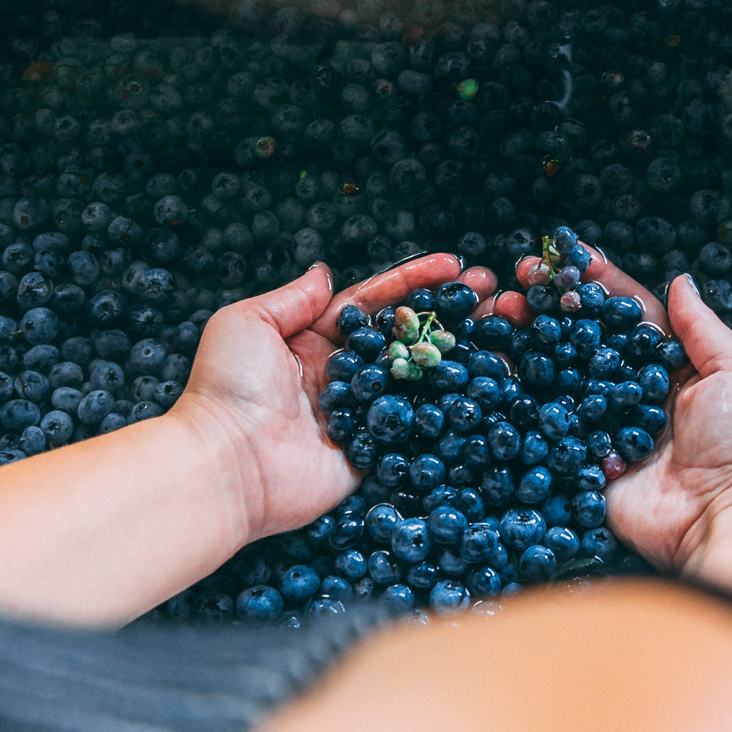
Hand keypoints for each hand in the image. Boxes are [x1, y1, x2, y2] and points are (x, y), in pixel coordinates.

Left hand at [177, 255, 496, 547]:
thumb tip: (325, 273)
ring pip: (419, 377)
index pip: (372, 303)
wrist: (226, 465)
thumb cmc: (228, 388)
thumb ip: (291, 298)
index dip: (413, 283)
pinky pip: (418, 425)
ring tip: (505, 328)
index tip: (455, 266)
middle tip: (493, 292)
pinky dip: (454, 406)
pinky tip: (490, 384)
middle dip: (449, 312)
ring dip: (462, 352)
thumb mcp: (247, 323)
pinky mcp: (372, 453)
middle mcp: (340, 376)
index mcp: (311, 342)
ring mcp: (359, 415)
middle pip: (404, 337)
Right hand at [498, 254, 731, 615]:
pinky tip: (491, 365)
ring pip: (557, 377)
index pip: (626, 316)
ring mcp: (604, 430)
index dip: (596, 285)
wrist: (723, 520)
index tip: (565, 256)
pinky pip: (545, 427)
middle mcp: (633, 395)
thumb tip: (680, 280)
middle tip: (516, 280)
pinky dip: (516, 398)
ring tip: (496, 313)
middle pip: (583, 342)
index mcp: (671, 369)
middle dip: (549, 308)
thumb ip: (700, 329)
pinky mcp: (582, 464)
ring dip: (526, 343)